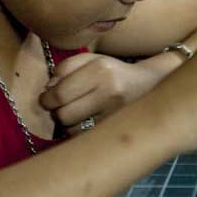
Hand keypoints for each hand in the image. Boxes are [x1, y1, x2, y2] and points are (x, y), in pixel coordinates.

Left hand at [39, 53, 165, 135]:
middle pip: (63, 114)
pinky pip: (85, 137)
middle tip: (56, 108)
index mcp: (100, 69)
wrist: (150, 85)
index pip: (60, 93)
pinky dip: (78, 132)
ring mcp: (116, 113)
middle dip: (54, 112)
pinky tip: (84, 123)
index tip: (47, 99)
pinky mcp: (118, 128)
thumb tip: (48, 88)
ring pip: (72, 129)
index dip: (47, 99)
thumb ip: (66, 67)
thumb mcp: (92, 59)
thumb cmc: (114, 72)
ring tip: (73, 114)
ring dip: (66, 124)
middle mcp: (110, 91)